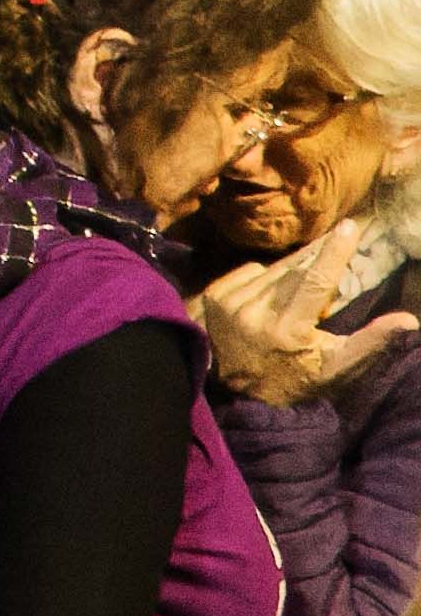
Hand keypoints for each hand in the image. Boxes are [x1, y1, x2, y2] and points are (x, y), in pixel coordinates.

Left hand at [197, 224, 420, 406]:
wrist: (236, 389)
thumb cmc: (296, 378)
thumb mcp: (336, 367)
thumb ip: (371, 341)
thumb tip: (410, 320)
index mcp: (288, 329)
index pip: (316, 281)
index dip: (334, 252)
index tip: (348, 226)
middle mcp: (255, 312)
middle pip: (296, 272)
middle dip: (315, 266)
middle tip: (326, 266)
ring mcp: (231, 302)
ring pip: (273, 270)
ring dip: (289, 277)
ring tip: (292, 300)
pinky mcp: (214, 295)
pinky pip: (250, 271)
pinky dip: (263, 279)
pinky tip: (267, 301)